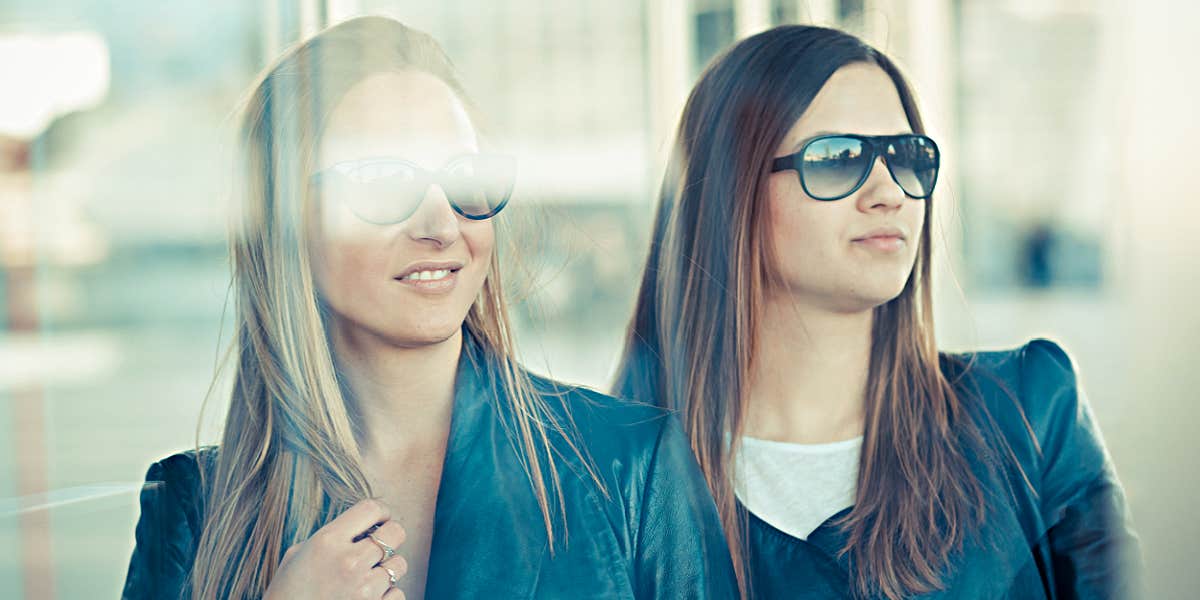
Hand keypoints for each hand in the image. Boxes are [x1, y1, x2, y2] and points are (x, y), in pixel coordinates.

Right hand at [264, 499, 407, 599]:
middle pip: (396, 532)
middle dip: (390, 536)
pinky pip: (398, 593)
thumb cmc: (287, 592)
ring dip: (387, 570)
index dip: (381, 512)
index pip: (371, 508)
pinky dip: (387, 595)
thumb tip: (361, 527)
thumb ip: (330, 537)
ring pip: (399, 564)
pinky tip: (368, 597)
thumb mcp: (298, 555)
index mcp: (328, 541)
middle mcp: (349, 562)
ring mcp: (364, 589)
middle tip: (379, 547)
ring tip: (366, 577)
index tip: (380, 520)